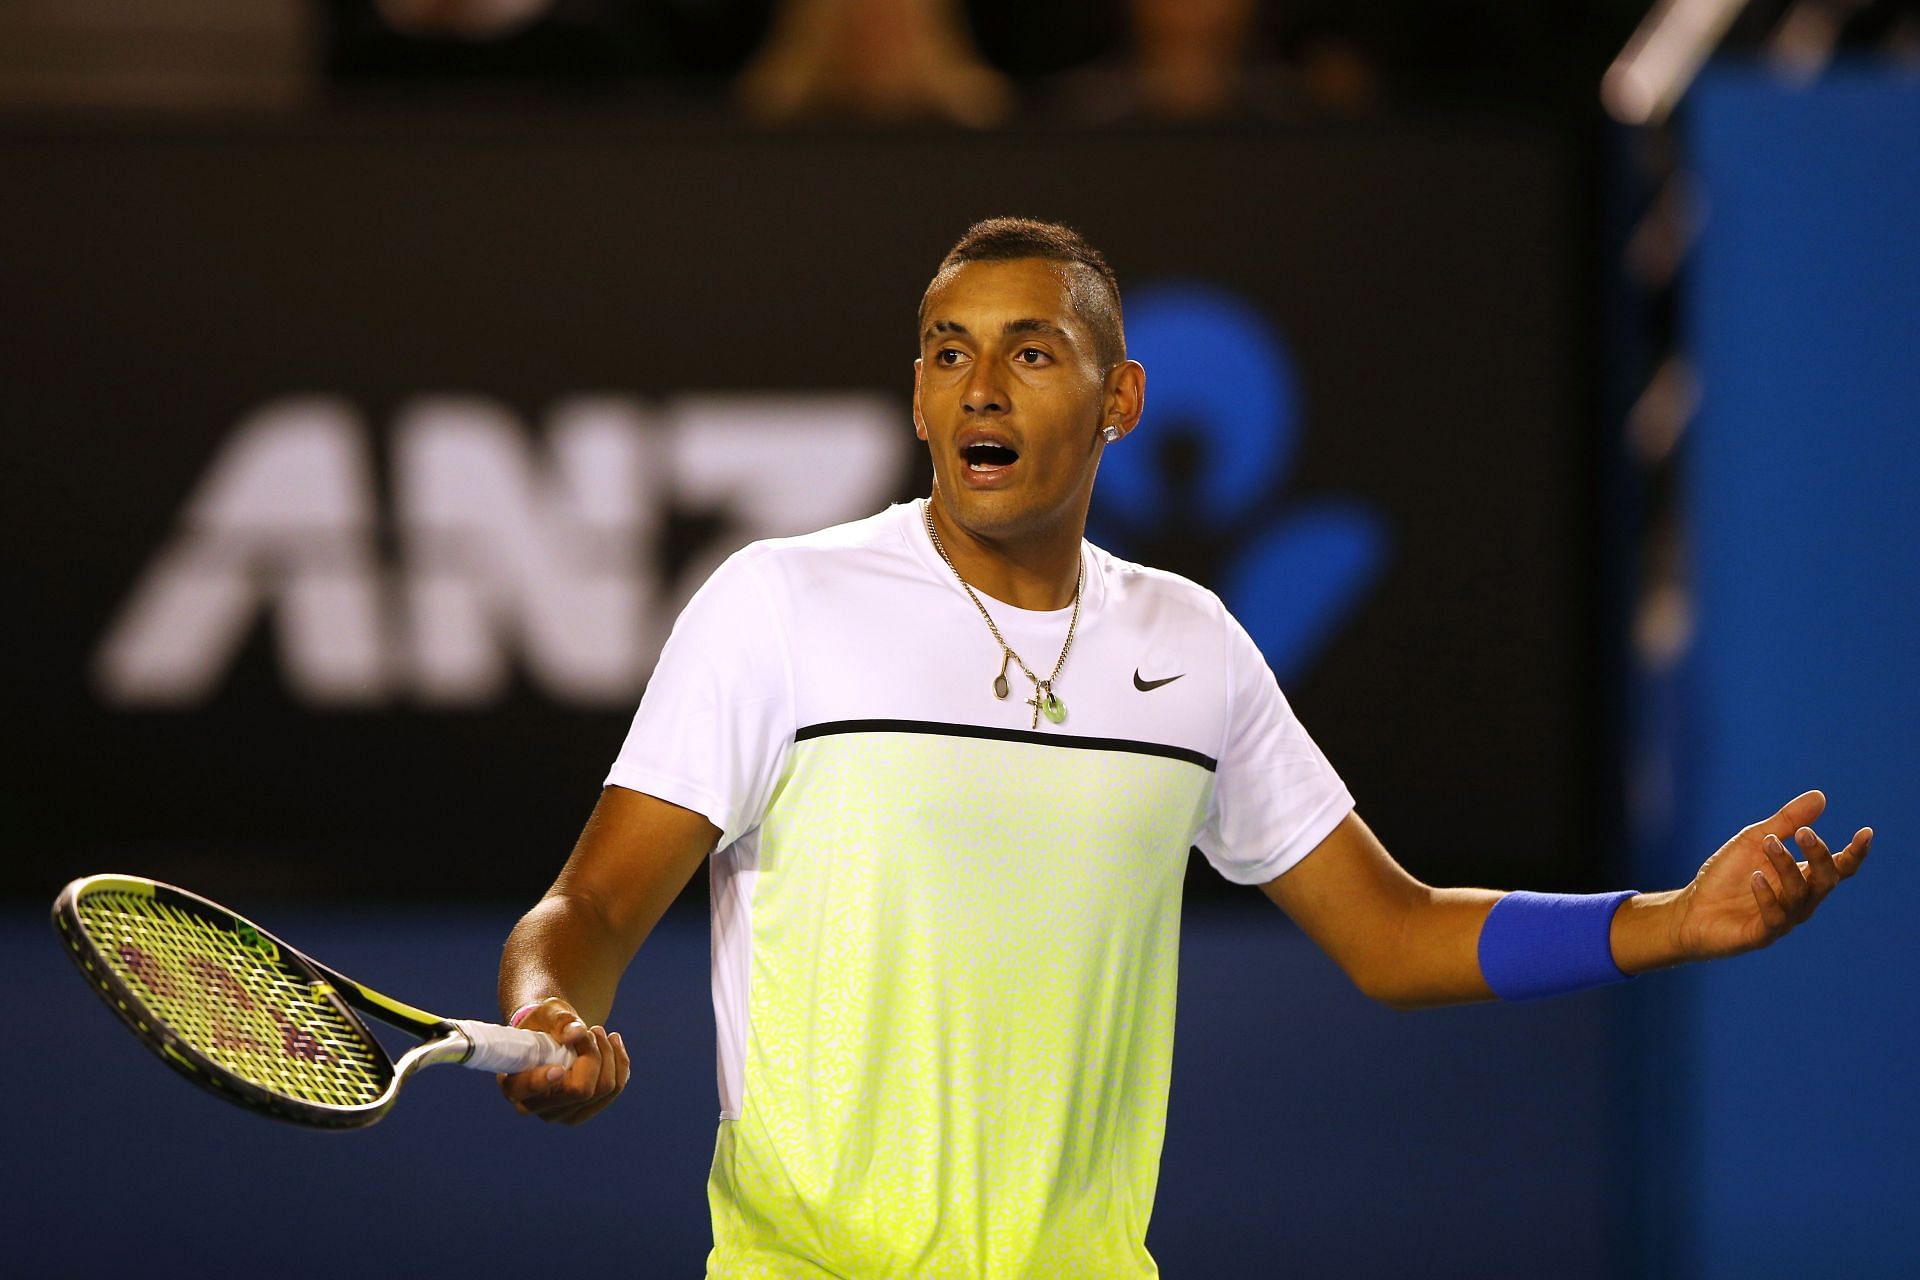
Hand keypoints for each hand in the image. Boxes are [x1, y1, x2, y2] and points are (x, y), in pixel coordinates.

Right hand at [497, 997, 629, 1124]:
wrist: (552, 1033)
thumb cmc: (544, 1022)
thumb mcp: (547, 1013)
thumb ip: (559, 1020)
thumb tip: (576, 1034)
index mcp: (515, 1086)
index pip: (530, 1090)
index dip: (543, 1082)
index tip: (557, 1069)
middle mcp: (536, 1108)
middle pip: (581, 1091)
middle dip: (593, 1054)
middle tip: (591, 1029)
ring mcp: (562, 1114)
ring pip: (604, 1089)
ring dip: (609, 1055)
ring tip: (598, 1032)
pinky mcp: (585, 1110)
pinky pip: (615, 1089)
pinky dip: (619, 1063)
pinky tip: (613, 1043)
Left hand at [1669, 790, 1872, 961]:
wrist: (1691, 910)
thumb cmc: (1726, 876)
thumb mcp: (1754, 841)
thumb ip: (1787, 822)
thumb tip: (1820, 796)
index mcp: (1803, 878)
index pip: (1838, 868)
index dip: (1855, 853)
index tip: (1865, 832)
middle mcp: (1800, 901)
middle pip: (1825, 880)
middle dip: (1819, 855)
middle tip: (1804, 832)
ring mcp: (1783, 919)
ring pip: (1798, 894)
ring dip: (1786, 866)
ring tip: (1770, 842)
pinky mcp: (1760, 935)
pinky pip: (1774, 918)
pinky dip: (1767, 896)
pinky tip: (1756, 877)